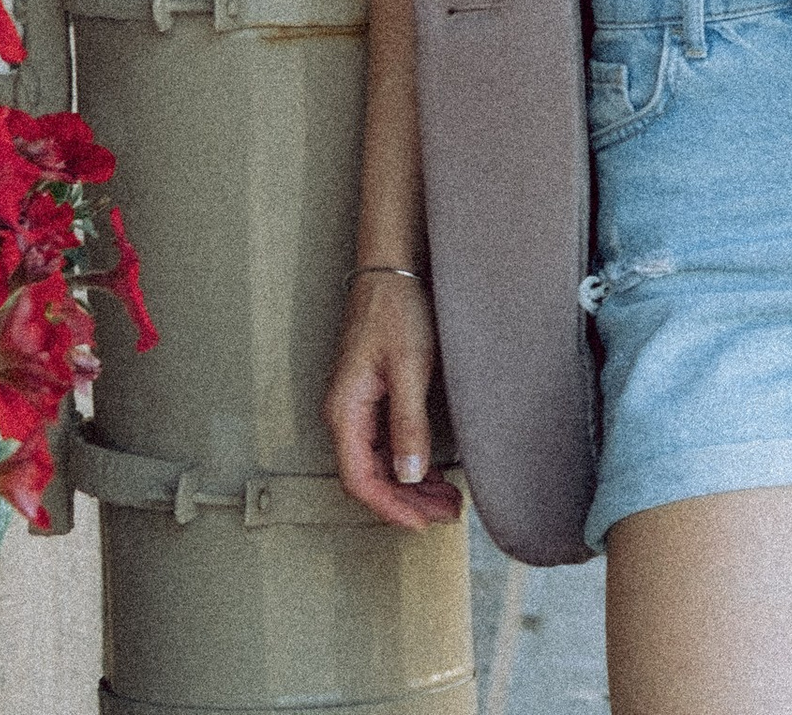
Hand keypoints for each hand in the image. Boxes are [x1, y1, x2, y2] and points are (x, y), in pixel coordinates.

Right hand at [323, 272, 461, 529]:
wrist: (393, 268)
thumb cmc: (398, 310)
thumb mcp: (409, 367)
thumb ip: (408, 423)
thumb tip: (409, 477)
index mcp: (345, 411)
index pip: (361, 480)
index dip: (391, 508)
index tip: (422, 524)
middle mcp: (345, 414)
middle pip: (370, 476)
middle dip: (406, 502)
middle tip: (446, 514)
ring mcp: (357, 407)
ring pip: (380, 463)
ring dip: (410, 485)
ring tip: (447, 499)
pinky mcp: (372, 397)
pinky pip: (385, 444)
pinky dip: (408, 462)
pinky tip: (432, 471)